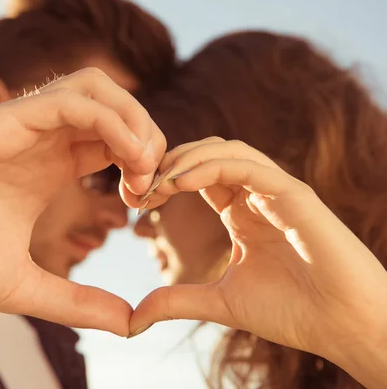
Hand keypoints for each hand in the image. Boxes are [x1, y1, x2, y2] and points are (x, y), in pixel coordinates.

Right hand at [0, 67, 164, 336]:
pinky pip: (69, 99)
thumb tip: (129, 324)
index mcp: (49, 168)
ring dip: (134, 119)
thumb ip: (78, 303)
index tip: (146, 201)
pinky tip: (125, 158)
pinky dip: (108, 119)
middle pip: (115, 107)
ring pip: (97, 89)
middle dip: (149, 136)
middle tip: (151, 182)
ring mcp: (22, 127)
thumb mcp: (26, 286)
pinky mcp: (1, 120)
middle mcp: (40, 141)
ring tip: (143, 164)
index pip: (114, 141)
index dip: (144, 162)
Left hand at [129, 137, 386, 360]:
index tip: (134, 200)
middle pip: (206, 155)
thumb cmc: (293, 312)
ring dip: (185, 159)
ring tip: (155, 182)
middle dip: (167, 164)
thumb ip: (178, 301)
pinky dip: (211, 166)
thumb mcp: (220, 303)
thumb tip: (133, 318)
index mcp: (240, 213)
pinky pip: (249, 165)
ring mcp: (277, 191)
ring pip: (226, 150)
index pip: (196, 177)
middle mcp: (257, 196)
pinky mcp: (295, 194)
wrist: (344, 327)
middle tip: (137, 186)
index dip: (162, 181)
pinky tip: (180, 182)